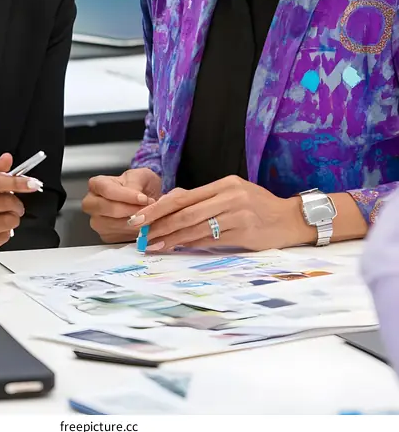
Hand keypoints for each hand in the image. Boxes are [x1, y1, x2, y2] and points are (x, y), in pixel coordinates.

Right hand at [0, 156, 41, 262]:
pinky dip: (4, 232)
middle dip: (16, 203)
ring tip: (5, 216)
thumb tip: (7, 160)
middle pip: (3, 203)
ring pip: (6, 222)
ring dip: (12, 218)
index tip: (30, 183)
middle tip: (14, 203)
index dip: (15, 182)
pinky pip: (1, 239)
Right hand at [82, 168, 161, 243]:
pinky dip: (134, 231)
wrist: (143, 200)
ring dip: (134, 222)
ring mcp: (97, 221)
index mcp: (96, 184)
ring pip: (114, 225)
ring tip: (148, 215)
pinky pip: (120, 236)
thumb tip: (137, 198)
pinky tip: (143, 224)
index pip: (107, 190)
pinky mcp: (106, 236)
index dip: (126, 196)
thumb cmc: (138, 186)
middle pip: (107, 208)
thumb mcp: (139, 176)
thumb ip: (136, 184)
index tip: (143, 198)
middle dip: (129, 210)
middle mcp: (92, 204)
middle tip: (147, 208)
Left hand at [128, 175, 311, 252]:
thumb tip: (173, 207)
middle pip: (185, 210)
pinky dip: (191, 243)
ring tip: (153, 243)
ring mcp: (237, 212)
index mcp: (224, 184)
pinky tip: (177, 247)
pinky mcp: (245, 230)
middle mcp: (229, 195)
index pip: (184, 195)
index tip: (141, 216)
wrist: (292, 219)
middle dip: (159, 222)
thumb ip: (207, 200)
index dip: (159, 207)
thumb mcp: (234, 195)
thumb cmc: (259, 208)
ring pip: (195, 225)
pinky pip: (212, 238)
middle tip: (140, 232)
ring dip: (171, 236)